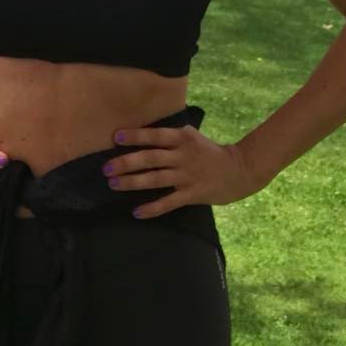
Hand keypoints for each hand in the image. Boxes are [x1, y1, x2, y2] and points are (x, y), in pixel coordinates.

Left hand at [103, 125, 262, 219]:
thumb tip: (143, 133)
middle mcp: (183, 156)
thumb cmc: (209, 152)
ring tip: (114, 184)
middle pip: (150, 158)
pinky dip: (152, 208)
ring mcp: (187, 176)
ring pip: (155, 179)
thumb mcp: (191, 136)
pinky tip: (136, 212)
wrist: (238, 170)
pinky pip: (168, 202)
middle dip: (126, 163)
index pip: (155, 136)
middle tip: (106, 168)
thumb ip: (170, 136)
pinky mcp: (192, 194)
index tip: (115, 137)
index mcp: (182, 138)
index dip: (135, 136)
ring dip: (132, 182)